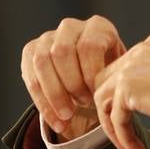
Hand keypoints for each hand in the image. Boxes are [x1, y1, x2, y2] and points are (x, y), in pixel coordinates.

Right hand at [20, 16, 125, 137]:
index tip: (96, 94)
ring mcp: (47, 37)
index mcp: (97, 26)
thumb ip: (118, 76)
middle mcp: (70, 27)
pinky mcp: (30, 51)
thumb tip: (116, 94)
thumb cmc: (110, 73)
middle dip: (72, 84)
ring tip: (68, 117)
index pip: (89, 46)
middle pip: (62, 52)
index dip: (90, 73)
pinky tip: (57, 122)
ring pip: (42, 62)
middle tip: (83, 105)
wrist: (88, 74)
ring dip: (54, 94)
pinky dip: (43, 104)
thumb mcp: (119, 71)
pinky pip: (31, 77)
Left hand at [92, 31, 149, 148]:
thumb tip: (149, 97)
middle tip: (122, 132)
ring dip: (115, 127)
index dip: (122, 94)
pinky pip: (115, 117)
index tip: (128, 116)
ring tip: (130, 147)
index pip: (125, 66)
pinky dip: (123, 138)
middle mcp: (142, 49)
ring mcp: (132, 67)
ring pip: (104, 99)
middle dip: (111, 109)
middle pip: (107, 80)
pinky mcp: (127, 88)